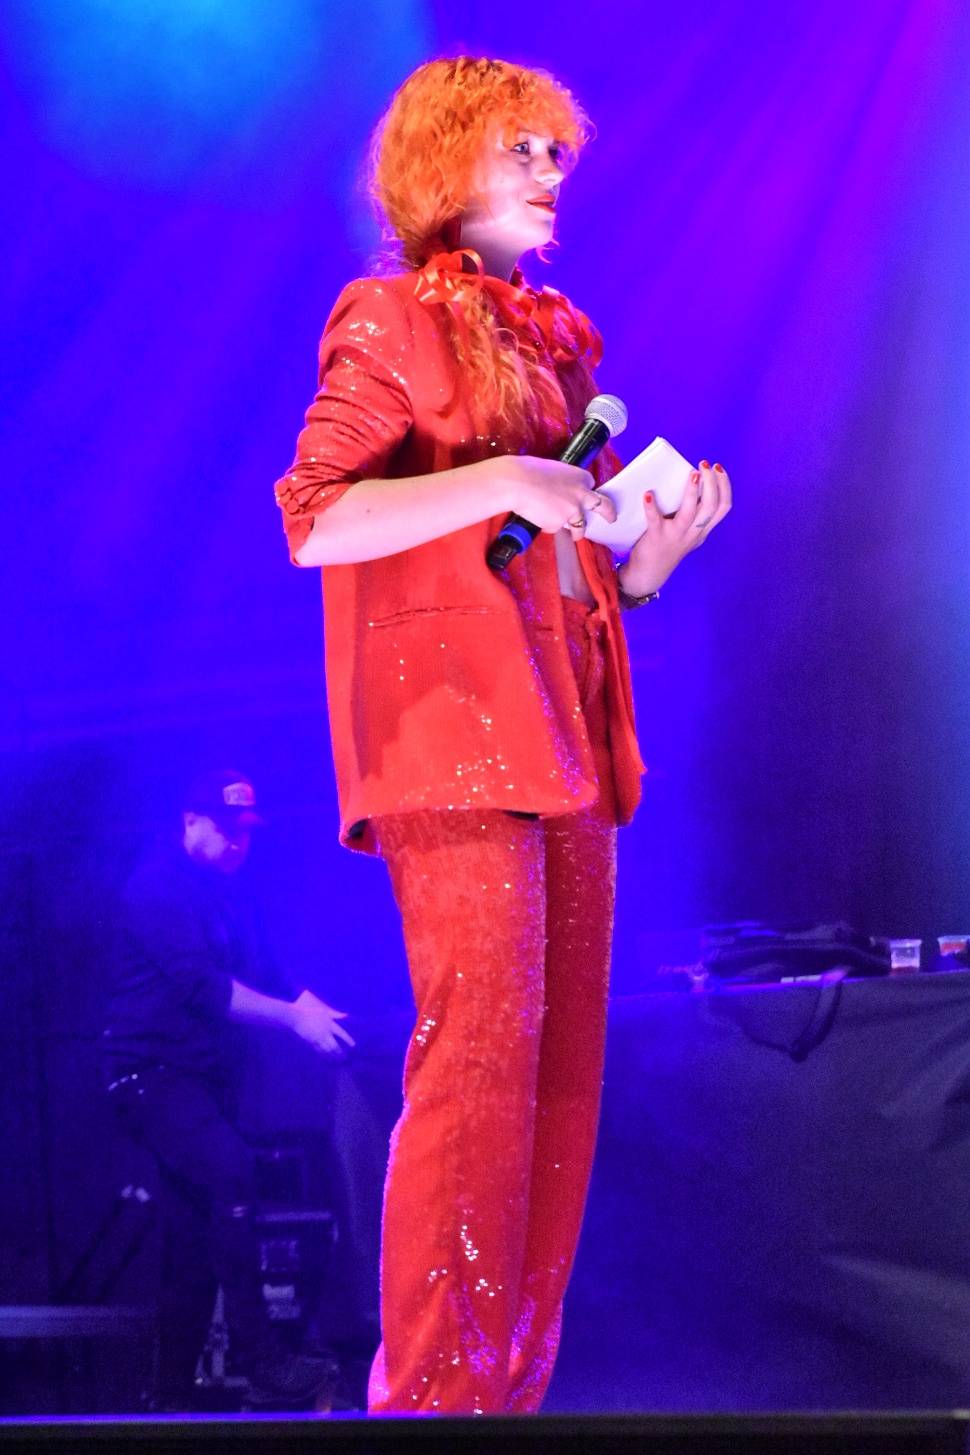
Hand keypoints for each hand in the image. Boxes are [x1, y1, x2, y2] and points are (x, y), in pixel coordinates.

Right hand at [289, 990, 354, 1056]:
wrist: (297, 1018)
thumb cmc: (311, 1012)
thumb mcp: (325, 1011)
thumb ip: (335, 1014)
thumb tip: (346, 1015)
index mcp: (330, 1025)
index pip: (341, 1034)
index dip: (348, 1040)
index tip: (353, 1045)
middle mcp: (325, 1033)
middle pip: (335, 1045)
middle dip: (340, 1052)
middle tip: (345, 1057)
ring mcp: (318, 1039)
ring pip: (327, 1050)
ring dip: (333, 1055)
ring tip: (338, 1060)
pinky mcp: (311, 1042)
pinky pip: (319, 1050)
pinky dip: (324, 1055)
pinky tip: (327, 1058)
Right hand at [491, 455, 616, 541]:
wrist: (517, 482)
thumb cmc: (529, 471)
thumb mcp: (553, 470)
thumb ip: (562, 482)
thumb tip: (559, 491)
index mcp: (580, 476)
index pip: (591, 487)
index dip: (586, 493)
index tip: (587, 499)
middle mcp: (581, 494)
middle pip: (602, 506)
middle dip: (609, 513)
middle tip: (612, 519)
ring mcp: (572, 511)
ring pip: (580, 527)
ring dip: (579, 532)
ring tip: (577, 536)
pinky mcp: (559, 523)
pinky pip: (554, 528)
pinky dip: (547, 525)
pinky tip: (537, 517)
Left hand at [618, 460, 731, 596]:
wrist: (650, 574)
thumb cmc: (668, 545)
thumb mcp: (687, 532)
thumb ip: (692, 512)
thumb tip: (690, 479)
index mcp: (703, 529)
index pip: (723, 507)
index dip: (725, 485)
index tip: (718, 468)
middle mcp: (694, 533)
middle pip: (712, 506)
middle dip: (712, 482)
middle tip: (704, 465)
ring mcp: (676, 536)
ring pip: (691, 513)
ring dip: (692, 491)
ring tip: (693, 474)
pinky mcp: (656, 537)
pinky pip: (655, 520)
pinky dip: (651, 506)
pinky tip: (648, 495)